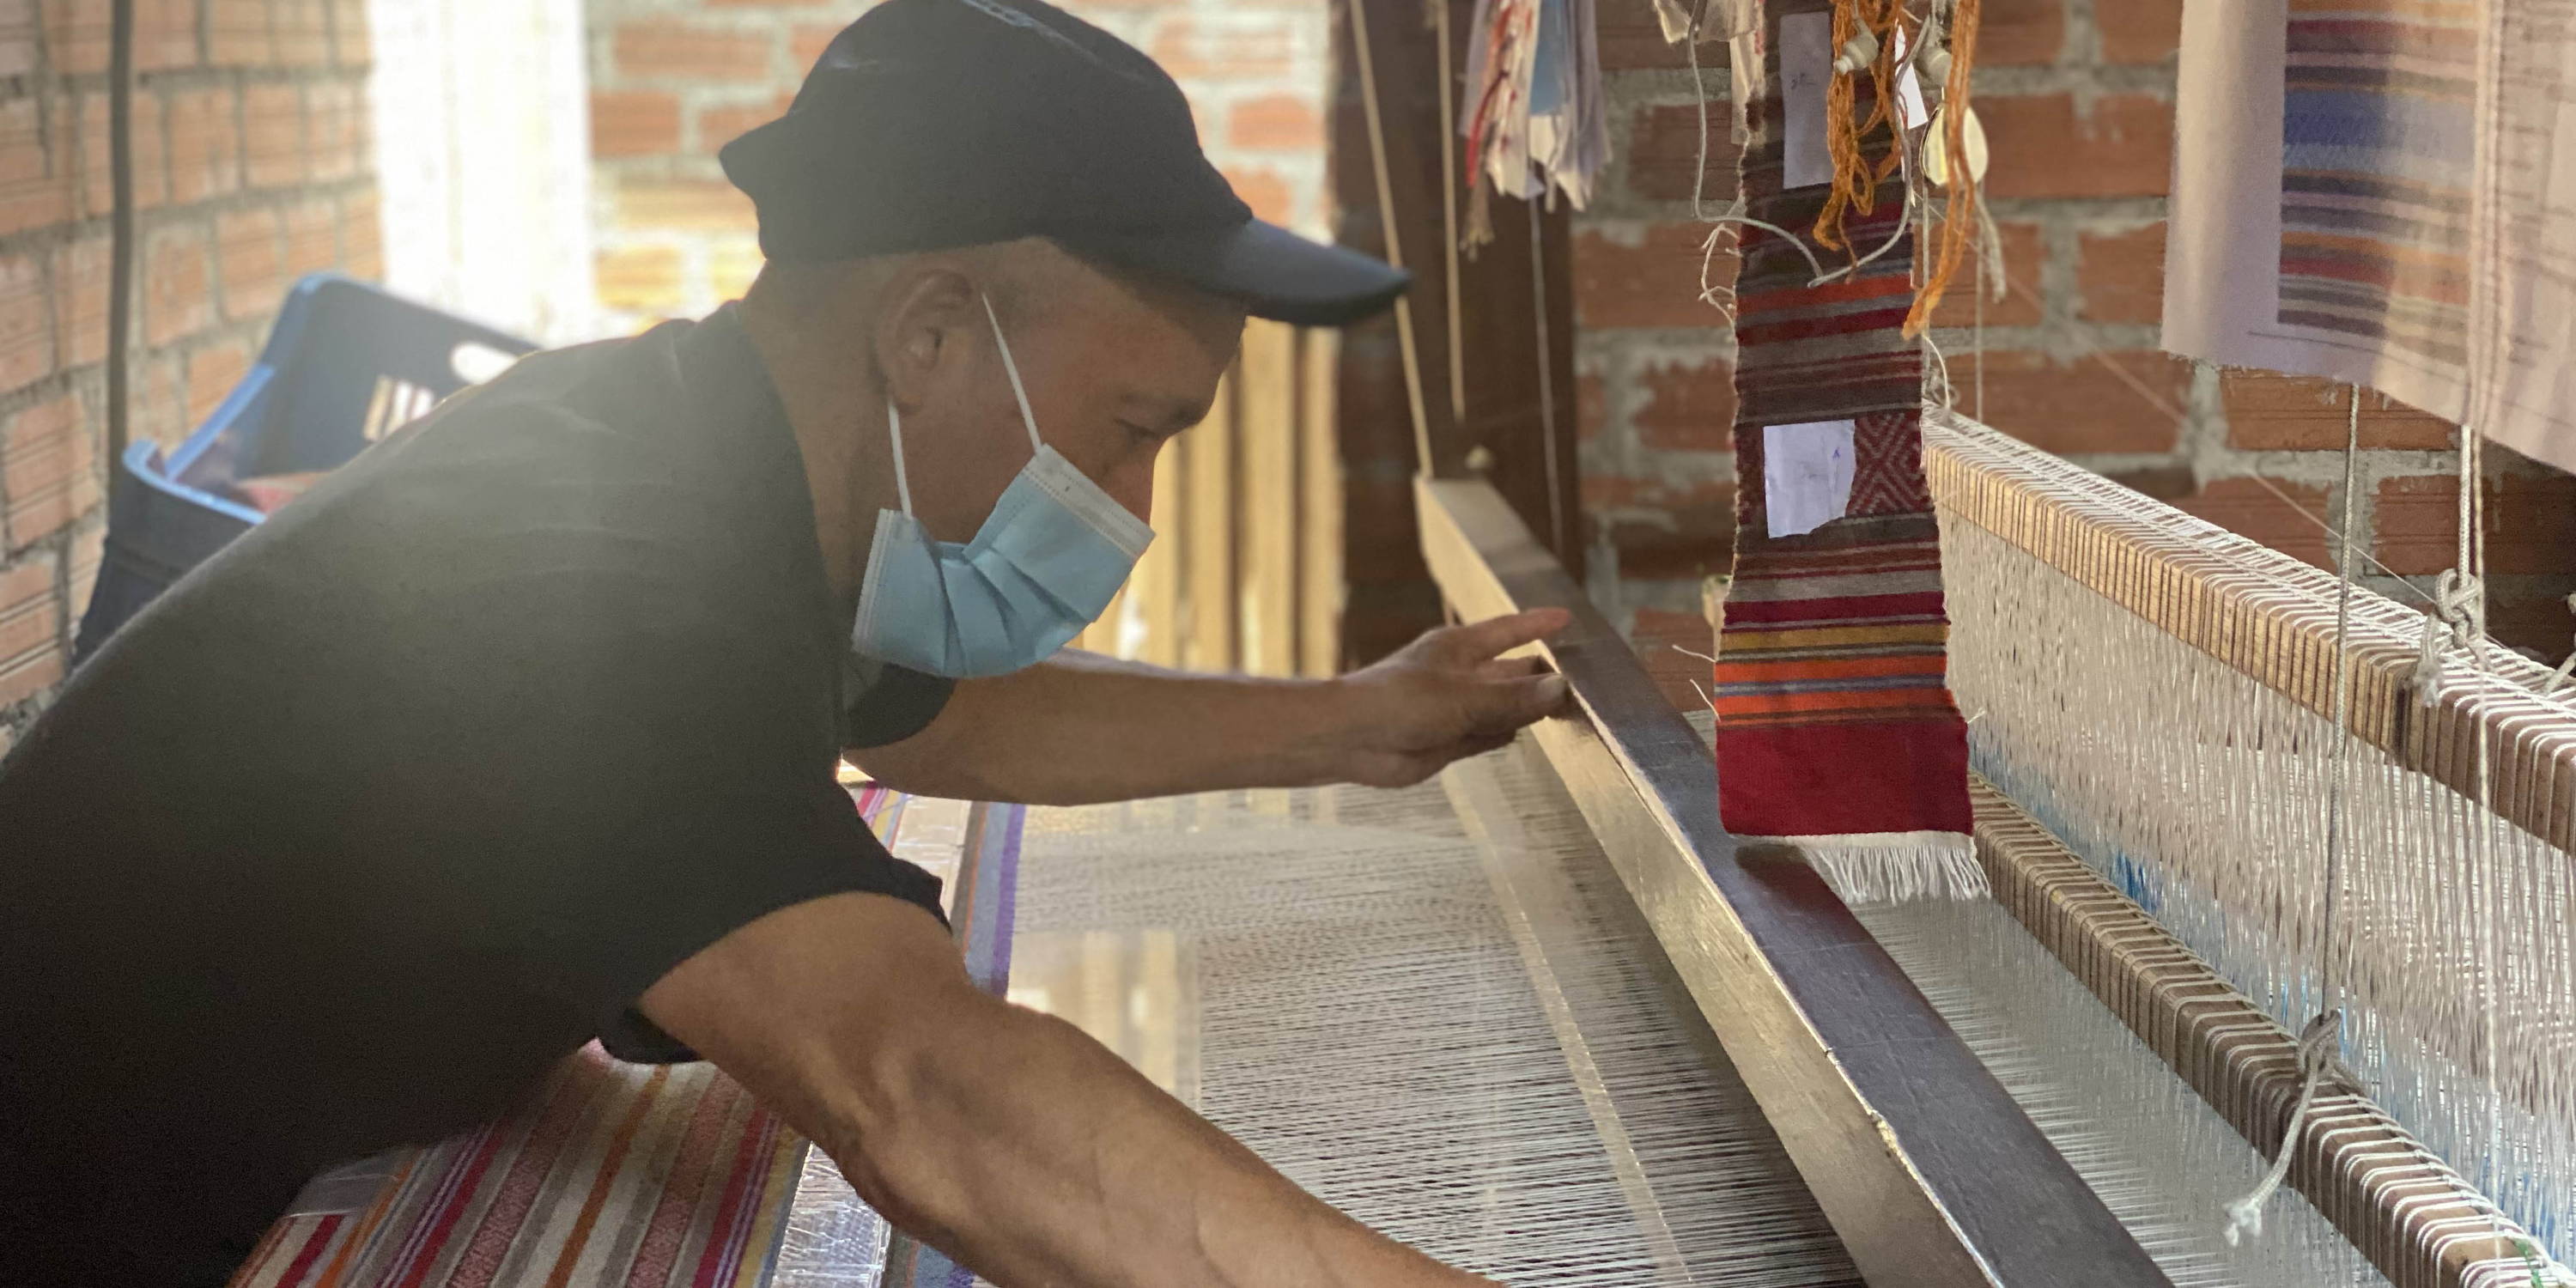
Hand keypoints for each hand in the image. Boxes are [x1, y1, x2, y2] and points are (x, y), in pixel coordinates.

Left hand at [1325, 609, 1574, 787]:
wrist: (1351, 739)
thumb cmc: (1397, 701)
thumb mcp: (1464, 696)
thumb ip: (1513, 697)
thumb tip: (1560, 689)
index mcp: (1459, 648)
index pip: (1508, 632)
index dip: (1536, 627)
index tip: (1565, 621)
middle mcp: (1459, 676)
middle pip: (1510, 673)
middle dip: (1541, 676)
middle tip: (1582, 681)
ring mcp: (1454, 709)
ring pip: (1503, 706)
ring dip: (1528, 709)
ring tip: (1566, 708)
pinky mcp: (1449, 740)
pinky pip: (1487, 735)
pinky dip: (1506, 734)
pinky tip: (1525, 734)